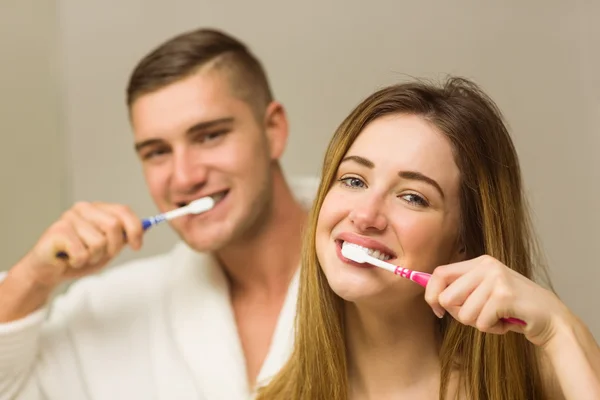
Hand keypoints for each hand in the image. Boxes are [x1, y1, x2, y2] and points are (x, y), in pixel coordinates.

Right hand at [16, 201, 143, 288]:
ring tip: (81, 256)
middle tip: (101, 255)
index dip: (135, 229)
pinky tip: (70, 259)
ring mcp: (69, 218)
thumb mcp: (108, 248)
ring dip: (94, 257)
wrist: (48, 271)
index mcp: (97, 209)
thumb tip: (148, 226)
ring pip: (99, 242)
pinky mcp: (58, 231)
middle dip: (113, 247)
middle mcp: (83, 209)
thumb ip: (125, 237)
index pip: (124, 211)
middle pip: (114, 225)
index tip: (137, 246)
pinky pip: (83, 252)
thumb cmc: (79, 257)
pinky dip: (80, 262)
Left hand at [424, 255, 569, 347]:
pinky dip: (492, 330)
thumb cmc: (513, 309)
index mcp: (479, 262)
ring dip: (479, 324)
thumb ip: (461, 291)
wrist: (552, 319)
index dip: (431, 294)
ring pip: (464, 314)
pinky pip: (481, 323)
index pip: (440, 273)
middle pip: (446, 297)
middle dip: (459, 315)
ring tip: (498, 318)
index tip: (437, 310)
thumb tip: (431, 296)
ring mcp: (496, 279)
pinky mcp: (504, 296)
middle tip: (480, 316)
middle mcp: (486, 266)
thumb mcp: (484, 293)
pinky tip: (507, 323)